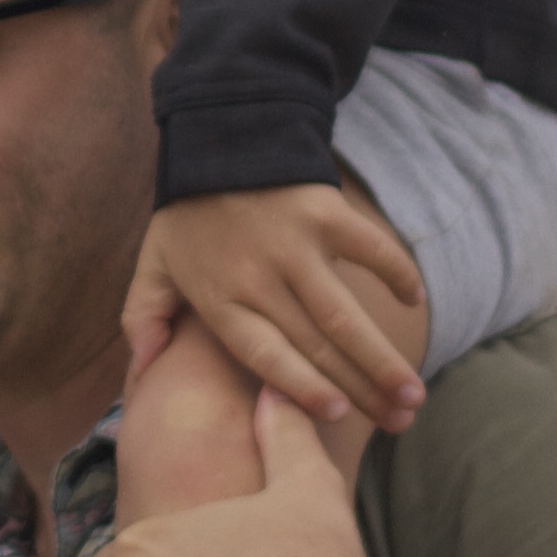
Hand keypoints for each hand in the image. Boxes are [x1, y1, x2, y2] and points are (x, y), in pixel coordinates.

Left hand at [127, 185, 428, 432]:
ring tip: (414, 395)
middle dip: (361, 390)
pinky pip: (370, 249)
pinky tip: (414, 301)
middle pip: (317, 346)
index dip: (302, 388)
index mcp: (220, 298)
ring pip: (346, 314)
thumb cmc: (188, 212)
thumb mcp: (152, 264)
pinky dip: (395, 273)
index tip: (338, 417)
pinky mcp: (325, 210)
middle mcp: (260, 277)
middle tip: (400, 422)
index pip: (265, 355)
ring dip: (383, 357)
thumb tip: (142, 371)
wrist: (216, 134)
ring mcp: (295, 243)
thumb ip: (143, 317)